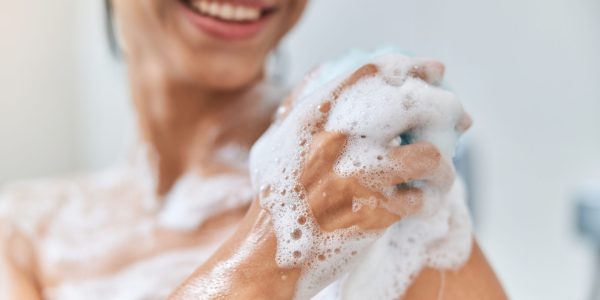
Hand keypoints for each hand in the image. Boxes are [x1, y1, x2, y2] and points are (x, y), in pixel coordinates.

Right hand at [251, 59, 468, 232]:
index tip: (435, 71)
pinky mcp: (373, 214)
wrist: (266, 252)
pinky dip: (425, 201)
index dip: (413, 68)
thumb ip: (306, 114)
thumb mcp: (277, 144)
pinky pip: (420, 199)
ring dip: (441, 166)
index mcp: (315, 116)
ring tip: (438, 174)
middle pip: (412, 104)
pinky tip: (417, 203)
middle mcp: (339, 140)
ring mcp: (358, 177)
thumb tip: (338, 91)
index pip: (374, 73)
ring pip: (428, 156)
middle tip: (456, 120)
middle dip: (444, 108)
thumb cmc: (274, 198)